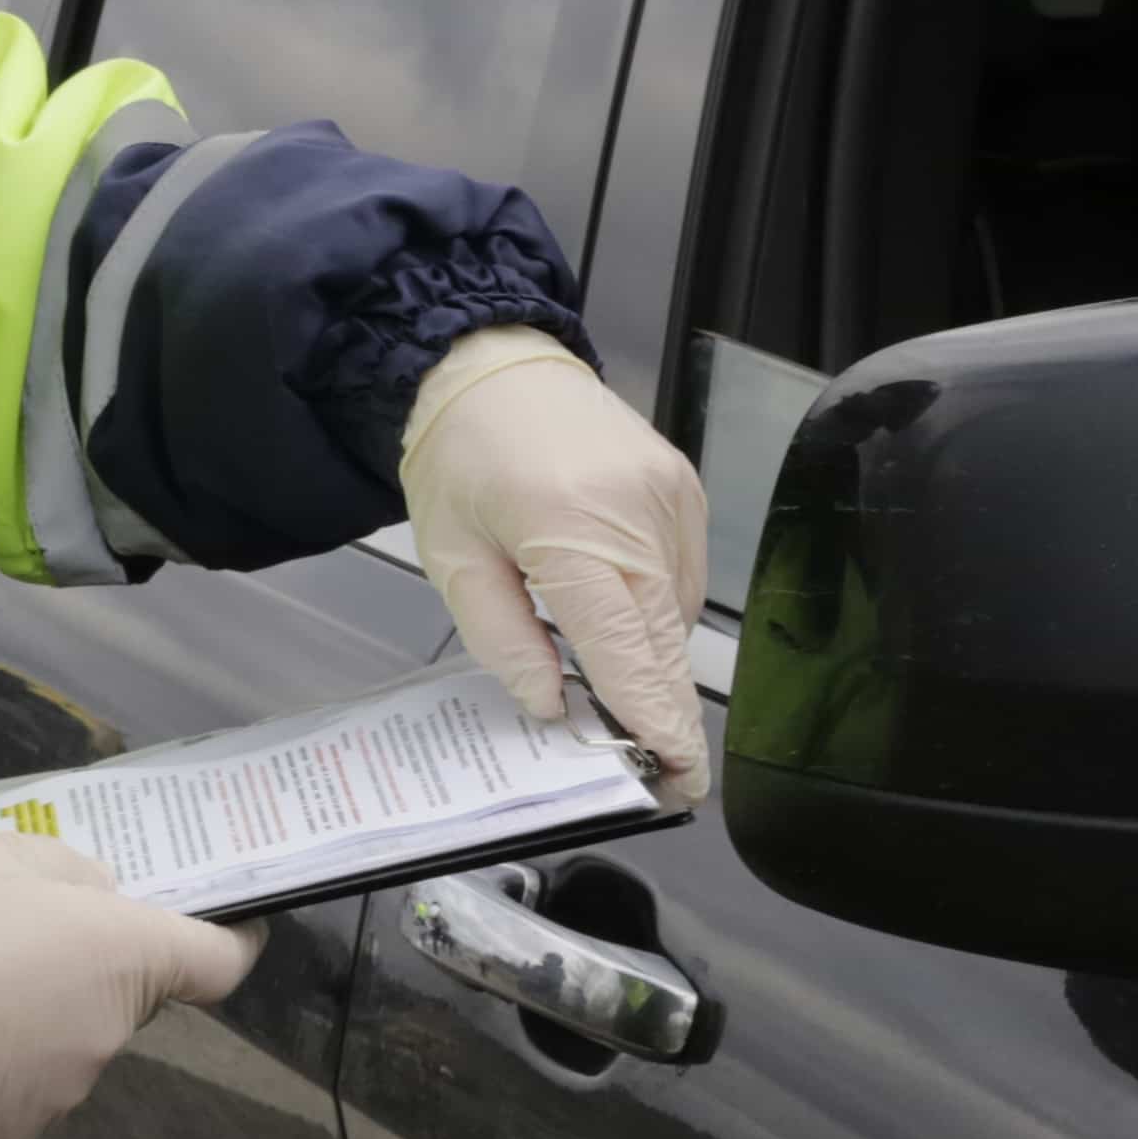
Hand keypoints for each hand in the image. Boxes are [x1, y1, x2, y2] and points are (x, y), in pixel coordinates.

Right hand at [0, 831, 260, 1138]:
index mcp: (130, 955)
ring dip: (33, 1026)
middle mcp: (113, 1030)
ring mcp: (67, 1089)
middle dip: (85, 977)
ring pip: (64, 1048)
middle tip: (15, 948)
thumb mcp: (3, 856)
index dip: (230, 942)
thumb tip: (98, 899)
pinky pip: (16, 1092)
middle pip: (123, 1001)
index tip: (226, 930)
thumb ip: (67, 875)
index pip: (220, 961)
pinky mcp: (15, 1133)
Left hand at [398, 329, 711, 804]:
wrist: (491, 364)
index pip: (625, 648)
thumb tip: (553, 705)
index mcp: (567, 527)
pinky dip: (659, 612)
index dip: (652, 719)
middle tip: (669, 770)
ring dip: (657, 660)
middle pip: (666, 640)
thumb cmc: (461, 458)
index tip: (675, 774)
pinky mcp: (682, 487)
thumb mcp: (452, 559)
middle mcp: (635, 510)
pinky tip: (623, 619)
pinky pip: (685, 576)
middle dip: (668, 711)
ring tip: (625, 695)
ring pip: (679, 613)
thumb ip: (505, 640)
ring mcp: (669, 495)